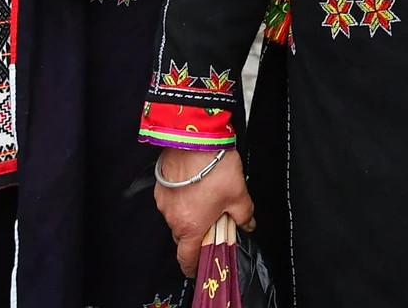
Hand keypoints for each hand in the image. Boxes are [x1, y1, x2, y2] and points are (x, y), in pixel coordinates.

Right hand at [153, 148, 255, 274]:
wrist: (195, 138)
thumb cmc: (215, 167)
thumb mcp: (239, 195)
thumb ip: (244, 215)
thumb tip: (248, 224)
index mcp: (191, 227)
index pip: (187, 258)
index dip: (192, 267)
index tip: (198, 269)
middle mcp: (173, 217)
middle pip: (182, 237)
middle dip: (195, 235)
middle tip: (211, 225)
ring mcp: (164, 201)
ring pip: (176, 218)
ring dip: (189, 214)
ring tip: (206, 200)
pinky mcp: (160, 185)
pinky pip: (171, 201)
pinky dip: (181, 199)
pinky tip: (194, 186)